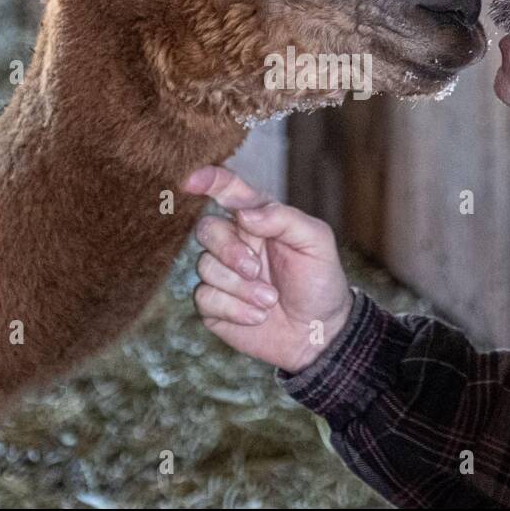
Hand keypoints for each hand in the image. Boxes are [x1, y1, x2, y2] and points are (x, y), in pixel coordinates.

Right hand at [182, 165, 353, 373]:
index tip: (189, 181)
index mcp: (258, 219)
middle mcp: (235, 241)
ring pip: (206, 267)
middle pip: (207, 229)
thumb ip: (282, 219)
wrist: (319, 331)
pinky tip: (258, 316)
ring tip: (270, 300)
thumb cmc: (320, 280)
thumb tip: (243, 215)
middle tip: (256, 270)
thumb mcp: (315, 242)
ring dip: (241, 288)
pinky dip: (234, 309)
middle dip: (229, 251)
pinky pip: (204, 298)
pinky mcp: (214, 304)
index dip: (207, 180)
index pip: (228, 190)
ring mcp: (222, 273)